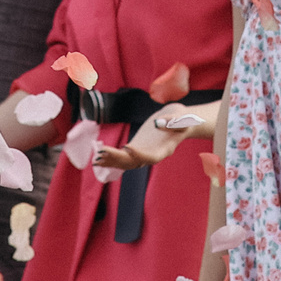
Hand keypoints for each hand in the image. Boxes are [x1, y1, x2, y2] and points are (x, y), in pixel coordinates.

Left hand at [92, 110, 209, 172]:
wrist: (179, 119)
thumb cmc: (184, 118)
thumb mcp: (182, 118)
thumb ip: (172, 122)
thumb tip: (157, 124)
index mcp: (165, 149)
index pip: (151, 157)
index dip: (139, 155)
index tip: (127, 147)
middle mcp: (153, 154)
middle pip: (135, 162)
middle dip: (117, 159)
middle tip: (100, 154)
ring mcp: (144, 152)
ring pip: (127, 163)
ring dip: (111, 161)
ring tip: (96, 160)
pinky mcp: (137, 147)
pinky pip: (124, 157)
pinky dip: (112, 157)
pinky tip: (99, 156)